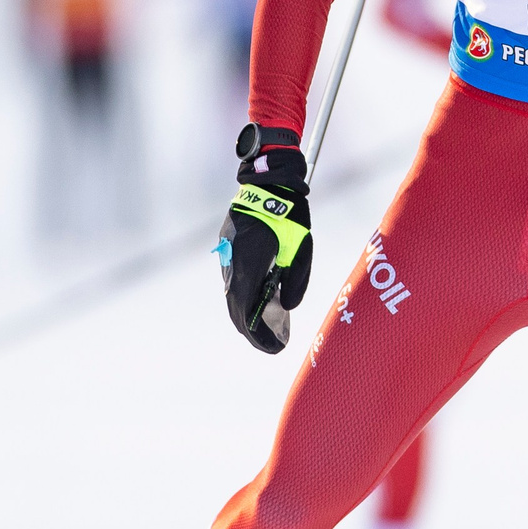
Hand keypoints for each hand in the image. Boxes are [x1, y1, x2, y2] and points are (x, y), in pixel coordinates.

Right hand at [219, 131, 312, 351]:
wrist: (269, 179)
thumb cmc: (290, 214)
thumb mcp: (301, 250)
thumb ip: (295, 281)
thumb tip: (287, 307)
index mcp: (248, 267)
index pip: (245, 313)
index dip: (257, 336)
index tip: (273, 348)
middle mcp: (231, 263)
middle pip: (235, 307)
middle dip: (251, 328)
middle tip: (270, 342)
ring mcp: (225, 253)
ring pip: (231, 292)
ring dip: (246, 310)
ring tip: (266, 324)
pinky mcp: (226, 244)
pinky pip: (232, 276)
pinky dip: (243, 292)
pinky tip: (259, 297)